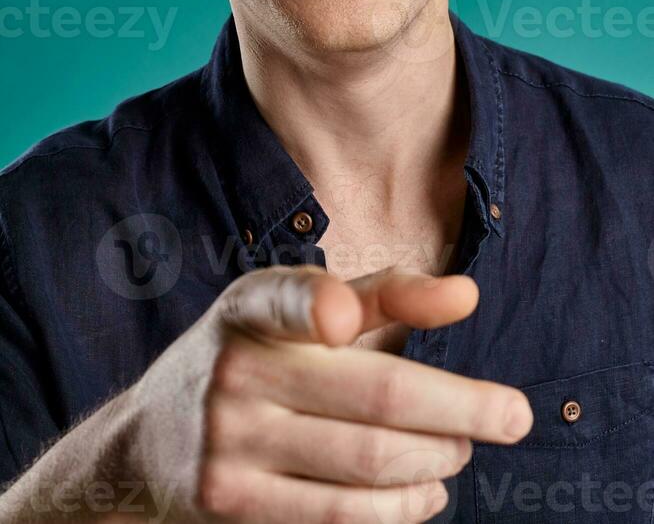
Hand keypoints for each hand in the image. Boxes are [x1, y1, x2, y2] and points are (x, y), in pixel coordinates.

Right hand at [131, 264, 532, 522]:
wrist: (147, 440)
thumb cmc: (250, 357)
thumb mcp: (294, 309)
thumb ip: (384, 296)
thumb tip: (467, 295)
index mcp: (250, 307)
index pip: (282, 298)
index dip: (313, 305)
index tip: (341, 317)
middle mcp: (234, 371)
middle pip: (374, 397)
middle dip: (462, 410)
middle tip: (512, 416)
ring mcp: (228, 444)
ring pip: (367, 463)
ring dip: (438, 460)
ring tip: (463, 451)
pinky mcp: (230, 505)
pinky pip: (339, 515)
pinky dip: (400, 508)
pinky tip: (428, 493)